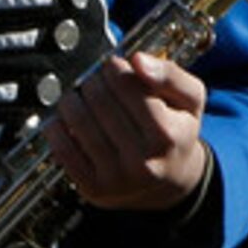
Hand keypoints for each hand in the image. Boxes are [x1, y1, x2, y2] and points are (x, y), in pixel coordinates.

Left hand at [48, 52, 210, 211]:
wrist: (168, 182)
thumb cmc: (176, 133)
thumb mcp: (190, 102)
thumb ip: (171, 74)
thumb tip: (138, 59)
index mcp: (169, 135)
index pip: (127, 86)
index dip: (114, 69)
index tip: (113, 67)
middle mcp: (144, 160)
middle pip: (98, 99)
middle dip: (93, 81)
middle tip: (97, 82)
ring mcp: (116, 177)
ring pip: (76, 118)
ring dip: (72, 99)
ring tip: (82, 98)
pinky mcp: (92, 187)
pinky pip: (60, 145)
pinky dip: (57, 125)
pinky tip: (69, 120)